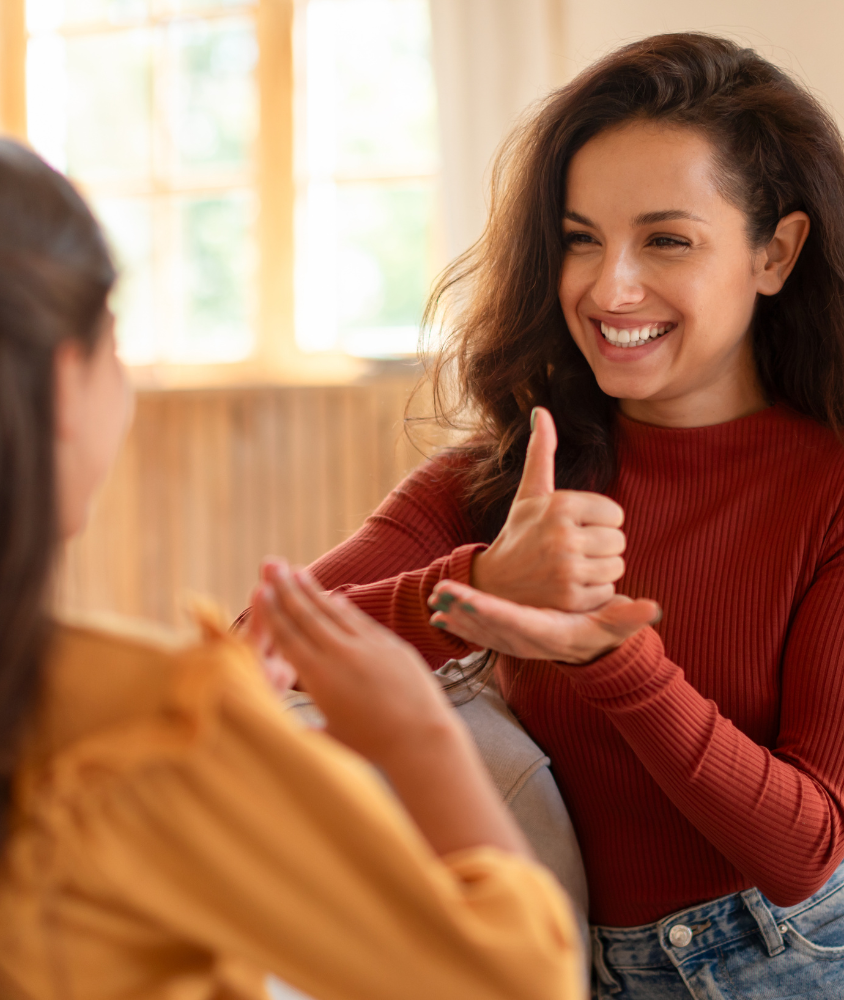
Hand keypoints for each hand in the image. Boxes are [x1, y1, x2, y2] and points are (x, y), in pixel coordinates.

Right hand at [252, 560, 457, 765]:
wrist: (421, 737)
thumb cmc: (373, 746)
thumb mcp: (331, 738)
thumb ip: (307, 730)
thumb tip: (289, 735)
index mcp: (318, 677)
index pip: (288, 637)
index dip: (273, 611)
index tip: (261, 590)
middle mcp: (340, 655)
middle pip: (307, 615)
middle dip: (286, 588)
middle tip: (272, 564)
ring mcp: (367, 646)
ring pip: (333, 611)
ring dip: (313, 590)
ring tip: (298, 571)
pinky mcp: (390, 645)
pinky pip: (360, 620)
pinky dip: (345, 607)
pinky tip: (335, 596)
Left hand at [428, 578, 659, 663]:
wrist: (589, 654)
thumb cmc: (601, 634)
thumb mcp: (616, 624)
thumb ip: (630, 616)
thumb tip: (650, 607)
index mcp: (548, 632)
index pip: (517, 621)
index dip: (491, 613)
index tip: (469, 601)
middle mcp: (526, 641)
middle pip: (490, 627)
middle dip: (464, 612)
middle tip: (439, 593)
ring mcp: (513, 643)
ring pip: (479, 631)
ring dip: (456, 617)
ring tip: (434, 598)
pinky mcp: (505, 639)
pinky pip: (477, 634)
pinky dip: (458, 625)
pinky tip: (437, 612)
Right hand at [471, 407, 627, 612]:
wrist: (493, 585)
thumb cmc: (518, 534)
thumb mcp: (529, 494)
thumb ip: (541, 453)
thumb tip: (541, 410)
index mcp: (559, 505)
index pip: (614, 514)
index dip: (599, 523)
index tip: (574, 529)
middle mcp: (563, 535)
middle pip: (619, 541)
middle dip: (601, 549)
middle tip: (571, 552)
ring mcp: (566, 568)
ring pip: (616, 567)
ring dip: (599, 571)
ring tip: (570, 569)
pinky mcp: (570, 598)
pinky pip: (607, 592)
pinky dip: (593, 593)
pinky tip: (568, 588)